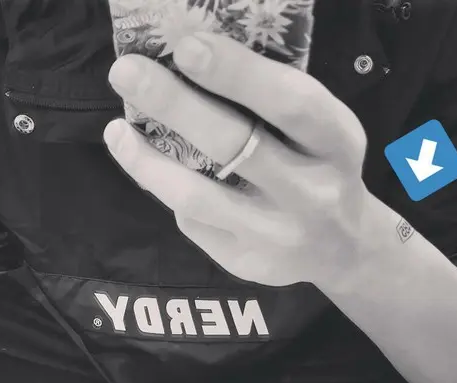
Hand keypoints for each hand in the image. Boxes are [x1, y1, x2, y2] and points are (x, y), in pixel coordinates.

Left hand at [104, 32, 372, 289]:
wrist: (341, 249)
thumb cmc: (319, 170)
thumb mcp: (319, 131)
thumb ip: (272, 106)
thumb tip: (190, 65)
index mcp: (336, 144)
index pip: (290, 104)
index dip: (237, 75)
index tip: (186, 47)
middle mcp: (310, 193)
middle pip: (234, 147)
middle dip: (174, 104)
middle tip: (126, 73)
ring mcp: (275, 235)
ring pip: (197, 196)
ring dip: (148, 161)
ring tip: (116, 133)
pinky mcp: (245, 261)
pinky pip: (193, 221)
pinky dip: (167, 189)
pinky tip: (153, 171)